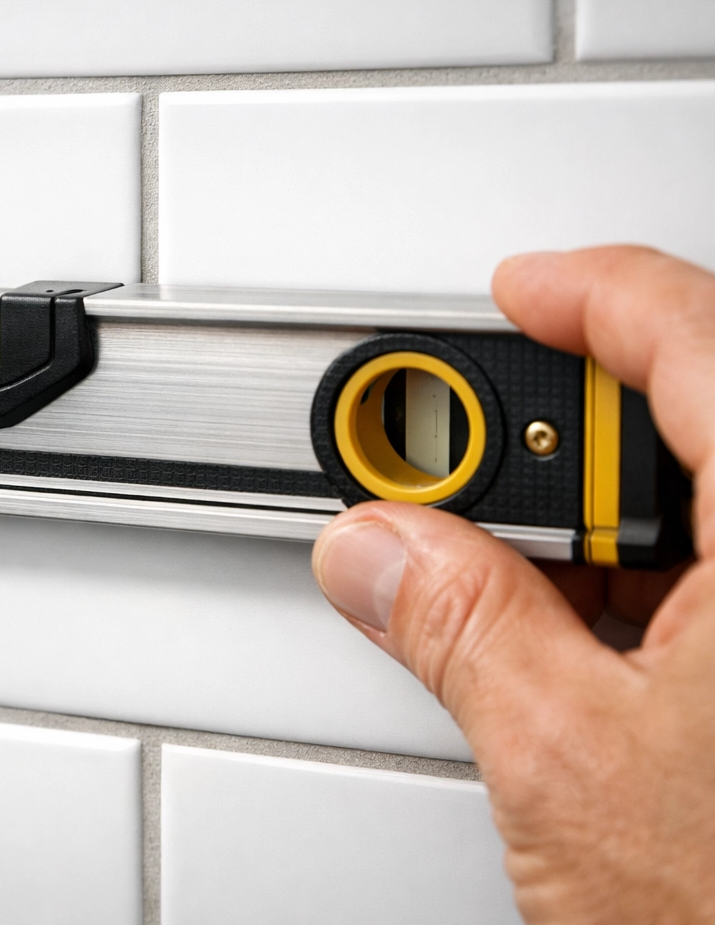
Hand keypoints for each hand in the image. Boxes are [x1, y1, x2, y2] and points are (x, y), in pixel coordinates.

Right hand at [312, 246, 712, 923]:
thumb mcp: (571, 764)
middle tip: (465, 468)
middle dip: (568, 437)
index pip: (701, 336)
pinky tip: (591, 633)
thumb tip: (378, 547)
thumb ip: (460, 623)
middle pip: (707, 415)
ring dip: (605, 524)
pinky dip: (657, 585)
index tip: (516, 294)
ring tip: (511, 574)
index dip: (589, 296)